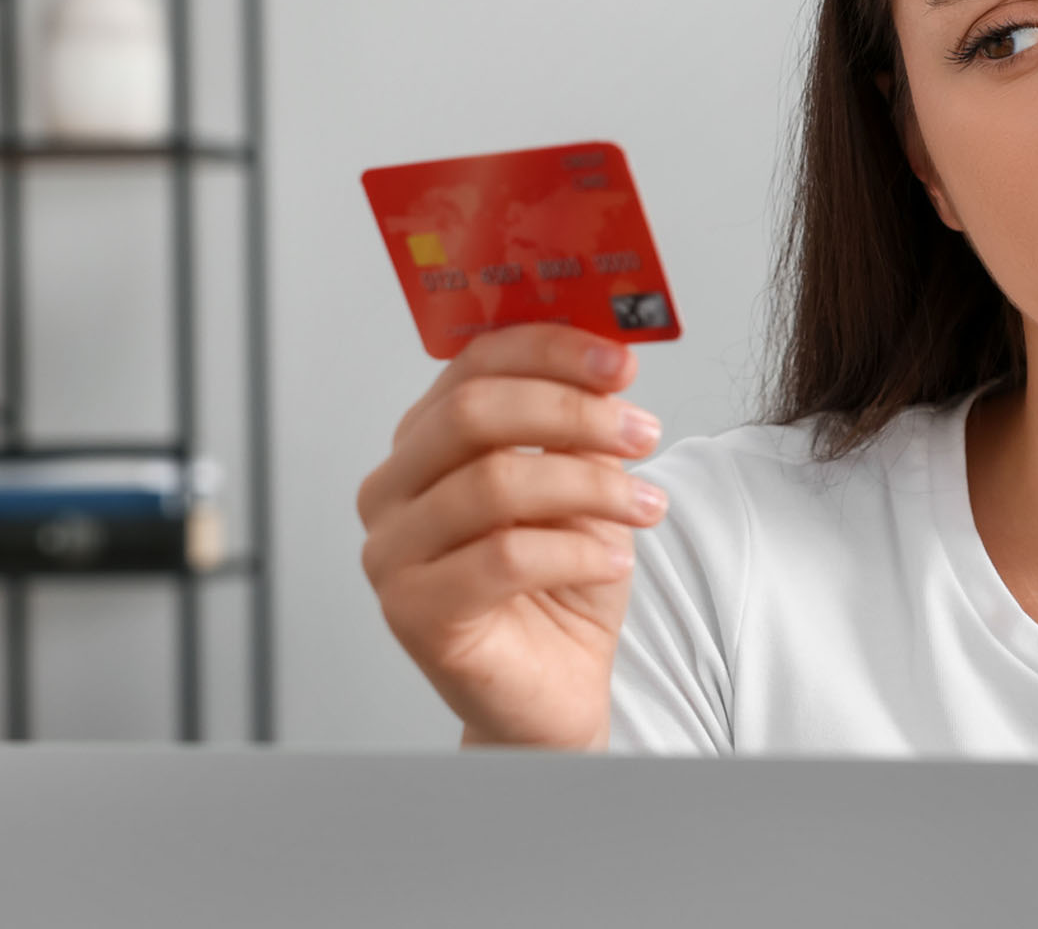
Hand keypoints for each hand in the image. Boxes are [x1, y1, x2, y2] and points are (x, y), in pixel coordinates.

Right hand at [356, 323, 668, 749]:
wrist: (555, 686)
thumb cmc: (561, 581)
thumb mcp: (583, 484)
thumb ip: (579, 425)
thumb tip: (610, 363)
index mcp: (423, 441)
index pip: (472, 365)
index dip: (550, 351)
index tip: (621, 361)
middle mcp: (392, 489)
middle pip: (473, 414)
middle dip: (573, 412)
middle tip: (642, 430)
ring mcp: (391, 552)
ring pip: (493, 484)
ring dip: (590, 487)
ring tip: (645, 508)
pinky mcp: (412, 612)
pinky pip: (503, 560)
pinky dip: (576, 553)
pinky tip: (614, 561)